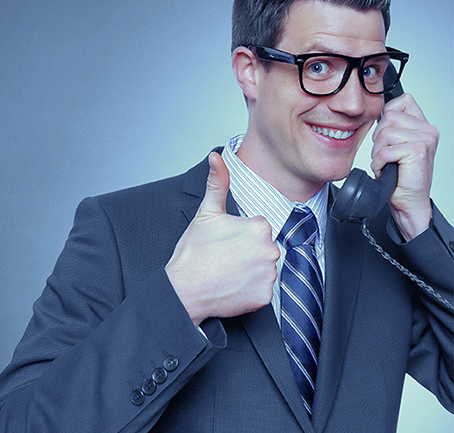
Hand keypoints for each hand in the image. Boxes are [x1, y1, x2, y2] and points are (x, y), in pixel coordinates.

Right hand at [165, 152, 278, 325]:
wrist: (185, 289)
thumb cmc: (194, 253)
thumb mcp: (206, 213)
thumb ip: (217, 183)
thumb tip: (216, 158)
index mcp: (259, 228)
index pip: (258, 229)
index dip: (240, 235)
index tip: (226, 243)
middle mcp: (270, 251)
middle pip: (263, 248)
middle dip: (248, 252)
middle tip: (225, 258)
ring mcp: (268, 276)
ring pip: (264, 269)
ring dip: (251, 271)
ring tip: (228, 272)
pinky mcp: (265, 297)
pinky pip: (263, 290)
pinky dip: (251, 290)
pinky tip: (234, 286)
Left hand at [371, 93, 438, 240]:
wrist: (408, 202)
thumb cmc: (400, 177)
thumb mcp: (395, 147)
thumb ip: (392, 127)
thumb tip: (376, 113)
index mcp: (423, 126)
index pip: (403, 101)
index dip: (387, 115)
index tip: (386, 136)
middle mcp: (427, 131)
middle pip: (388, 116)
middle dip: (379, 138)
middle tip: (387, 155)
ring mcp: (424, 140)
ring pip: (384, 133)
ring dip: (378, 152)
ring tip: (388, 163)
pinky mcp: (417, 151)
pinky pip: (384, 150)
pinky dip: (379, 162)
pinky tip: (388, 170)